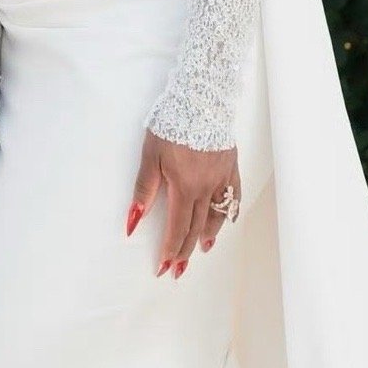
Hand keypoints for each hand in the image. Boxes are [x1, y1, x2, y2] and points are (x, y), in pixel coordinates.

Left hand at [125, 129, 239, 279]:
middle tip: (179, 268)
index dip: (171, 249)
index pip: (178, 228)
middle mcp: (206, 188)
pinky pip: (233, 197)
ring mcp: (222, 179)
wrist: (200, 100)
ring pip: (216, 216)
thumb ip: (144, 189)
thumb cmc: (171, 124)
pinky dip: (228, 213)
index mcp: (185, 187)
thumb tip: (134, 219)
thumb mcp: (150, 155)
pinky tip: (225, 220)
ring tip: (202, 248)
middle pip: (197, 227)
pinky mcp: (231, 167)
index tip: (165, 266)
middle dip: (186, 250)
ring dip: (208, 235)